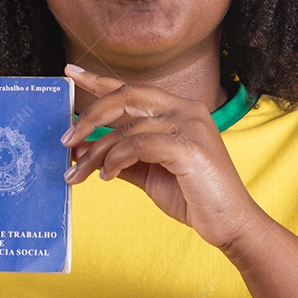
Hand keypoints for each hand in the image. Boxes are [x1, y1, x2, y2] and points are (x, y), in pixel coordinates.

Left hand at [60, 64, 263, 249]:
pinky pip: (137, 146)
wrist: (230, 224)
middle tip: (66, 138)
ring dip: (96, 152)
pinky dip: (115, 160)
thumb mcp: (149, 172)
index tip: (70, 73)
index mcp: (179, 109)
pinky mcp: (188, 147)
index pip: (132, 88)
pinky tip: (107, 176)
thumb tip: (79, 148)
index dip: (99, 79)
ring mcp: (189, 125)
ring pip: (126, 128)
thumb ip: (118, 156)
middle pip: (126, 96)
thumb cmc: (192, 196)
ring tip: (79, 173)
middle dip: (90, 116)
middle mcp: (186, 109)